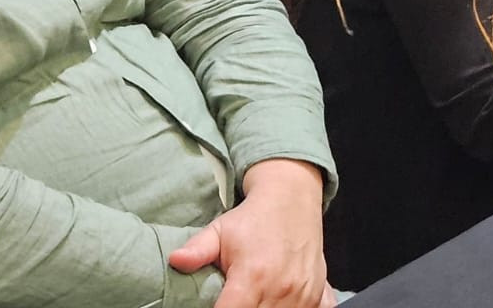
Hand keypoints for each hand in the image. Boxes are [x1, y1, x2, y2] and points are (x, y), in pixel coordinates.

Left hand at [168, 158, 329, 307]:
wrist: (293, 196)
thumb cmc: (254, 217)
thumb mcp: (220, 230)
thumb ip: (197, 250)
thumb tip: (175, 260)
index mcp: (253, 276)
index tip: (217, 304)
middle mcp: (281, 288)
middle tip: (235, 299)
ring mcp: (303, 292)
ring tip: (254, 298)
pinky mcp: (317, 292)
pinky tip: (282, 300)